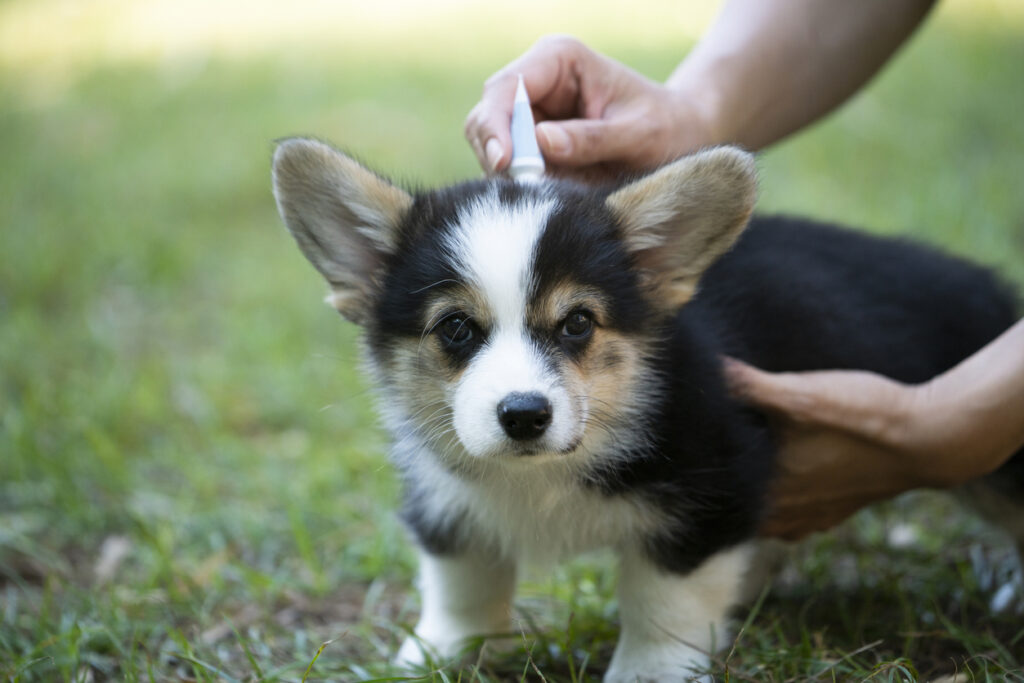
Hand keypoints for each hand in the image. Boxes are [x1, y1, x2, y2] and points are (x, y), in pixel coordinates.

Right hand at [464, 36, 714, 177]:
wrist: (679, 139)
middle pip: (487, 115)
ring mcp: (529, 112)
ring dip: (507, 173)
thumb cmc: (665, 128)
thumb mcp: (637, 135)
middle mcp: (536, 80)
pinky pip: (507, 166)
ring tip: (543, 191)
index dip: (497, 125)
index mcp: (559, 59)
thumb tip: (540, 142)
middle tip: (522, 187)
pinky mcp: (530, 143)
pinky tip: (544, 193)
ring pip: (490, 144)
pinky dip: (518, 184)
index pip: (506, 88)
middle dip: (497, 153)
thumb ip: (592, 139)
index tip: (506, 162)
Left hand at [724, 333, 1023, 539]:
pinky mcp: (836, 511)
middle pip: (737, 506)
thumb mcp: (802, 393)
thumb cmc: (864, 417)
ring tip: (742, 460)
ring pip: (765, 514)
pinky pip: (794, 516)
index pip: (715, 492)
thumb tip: (707, 366)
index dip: (700, 469)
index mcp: (770, 491)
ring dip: (752, 492)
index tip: (689, 444)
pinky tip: (783, 475)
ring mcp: (813, 517)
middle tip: (709, 449)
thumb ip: (750, 385)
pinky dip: (782, 498)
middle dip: (722, 481)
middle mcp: (787, 514)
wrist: (933, 439)